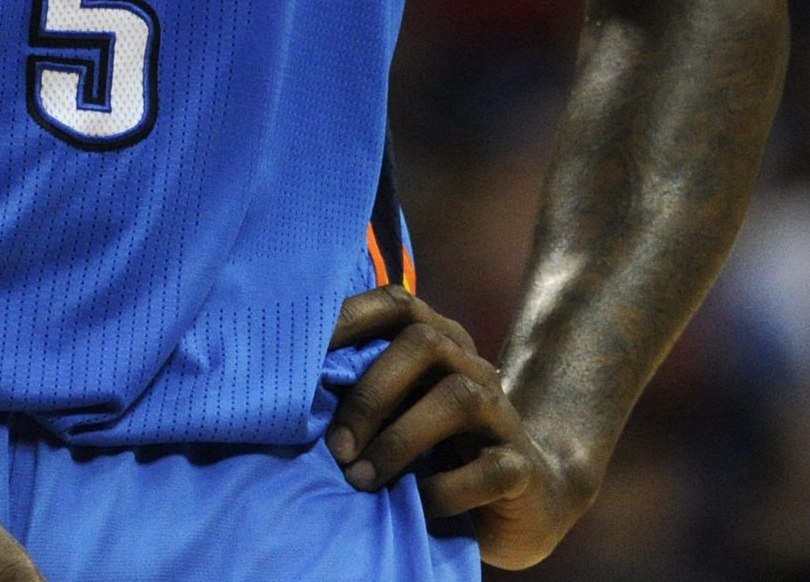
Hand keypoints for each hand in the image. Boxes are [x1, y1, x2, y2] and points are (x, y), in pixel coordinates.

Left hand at [324, 287, 595, 568]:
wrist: (525, 500)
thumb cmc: (436, 452)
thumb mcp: (393, 415)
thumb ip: (356, 390)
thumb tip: (284, 390)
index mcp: (437, 343)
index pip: (396, 303)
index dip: (348, 318)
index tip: (300, 355)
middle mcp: (472, 367)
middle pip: (423, 343)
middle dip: (370, 393)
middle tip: (336, 446)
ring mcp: (502, 415)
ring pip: (458, 397)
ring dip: (400, 439)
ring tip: (362, 479)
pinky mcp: (521, 466)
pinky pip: (489, 468)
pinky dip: (445, 488)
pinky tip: (417, 505)